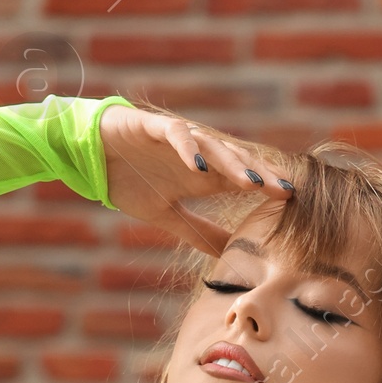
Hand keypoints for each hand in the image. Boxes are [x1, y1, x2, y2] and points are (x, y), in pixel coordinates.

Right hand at [98, 104, 293, 255]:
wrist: (89, 154)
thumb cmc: (128, 181)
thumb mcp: (168, 216)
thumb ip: (199, 232)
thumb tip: (229, 255)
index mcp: (202, 175)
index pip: (243, 180)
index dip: (267, 189)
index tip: (292, 204)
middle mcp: (196, 156)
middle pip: (236, 163)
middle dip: (261, 176)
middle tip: (286, 192)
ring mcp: (176, 140)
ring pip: (212, 148)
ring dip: (233, 164)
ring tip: (252, 181)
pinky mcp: (152, 126)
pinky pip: (175, 134)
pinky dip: (187, 149)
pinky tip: (200, 166)